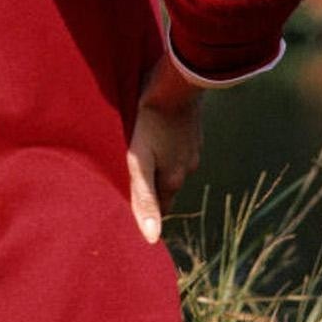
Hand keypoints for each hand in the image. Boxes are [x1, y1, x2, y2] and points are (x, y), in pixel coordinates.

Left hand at [126, 53, 203, 243]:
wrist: (176, 82)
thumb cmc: (150, 121)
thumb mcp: (139, 161)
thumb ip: (143, 198)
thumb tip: (152, 239)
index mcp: (174, 178)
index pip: (161, 207)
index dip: (148, 213)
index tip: (132, 217)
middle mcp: (188, 166)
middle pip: (165, 187)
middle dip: (151, 191)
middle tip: (129, 190)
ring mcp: (192, 147)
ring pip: (172, 165)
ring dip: (158, 167)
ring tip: (139, 164)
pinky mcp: (191, 129)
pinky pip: (176, 146)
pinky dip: (165, 148)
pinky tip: (154, 141)